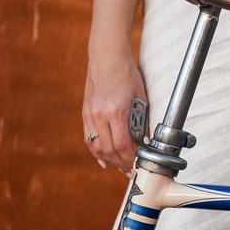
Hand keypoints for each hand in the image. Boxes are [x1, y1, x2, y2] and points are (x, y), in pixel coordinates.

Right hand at [83, 54, 146, 172]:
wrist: (107, 58)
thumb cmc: (128, 76)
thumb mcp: (141, 99)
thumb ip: (141, 122)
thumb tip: (144, 143)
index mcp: (116, 111)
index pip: (122, 145)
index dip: (129, 159)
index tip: (137, 166)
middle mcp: (100, 115)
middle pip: (108, 149)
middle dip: (120, 163)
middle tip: (130, 171)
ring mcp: (90, 114)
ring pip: (96, 146)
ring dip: (108, 160)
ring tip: (119, 167)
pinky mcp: (85, 112)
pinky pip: (88, 137)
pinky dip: (95, 150)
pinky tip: (103, 159)